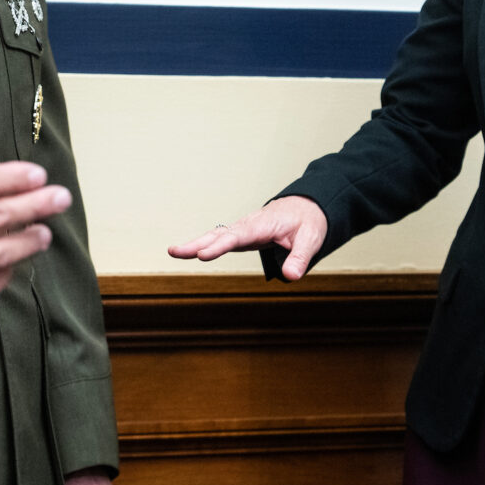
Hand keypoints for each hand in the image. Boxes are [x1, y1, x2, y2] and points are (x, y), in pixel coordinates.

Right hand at [167, 195, 328, 279]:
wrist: (307, 207)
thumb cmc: (308, 222)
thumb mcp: (311, 239)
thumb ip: (300, 257)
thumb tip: (290, 277)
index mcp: (262, 225)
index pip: (237, 237)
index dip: (219, 246)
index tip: (202, 255)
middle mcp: (248, 226)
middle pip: (218, 234)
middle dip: (196, 243)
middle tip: (174, 251)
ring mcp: (243, 230)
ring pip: (215, 235)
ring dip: (194, 243)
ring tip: (173, 251)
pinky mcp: (242, 235)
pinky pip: (220, 238)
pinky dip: (203, 243)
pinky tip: (189, 251)